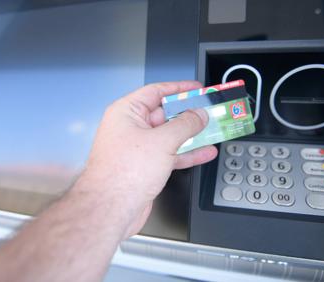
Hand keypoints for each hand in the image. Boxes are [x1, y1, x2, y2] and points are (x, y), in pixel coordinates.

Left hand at [78, 81, 217, 237]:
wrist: (111, 209)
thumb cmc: (122, 173)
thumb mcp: (161, 141)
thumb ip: (184, 125)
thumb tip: (198, 115)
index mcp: (126, 113)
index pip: (155, 92)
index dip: (178, 89)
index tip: (196, 88)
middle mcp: (130, 128)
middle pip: (164, 114)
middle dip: (188, 114)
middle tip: (208, 111)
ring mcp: (138, 149)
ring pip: (169, 136)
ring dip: (191, 135)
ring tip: (212, 130)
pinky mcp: (145, 167)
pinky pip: (170, 154)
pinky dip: (187, 153)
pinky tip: (203, 152)